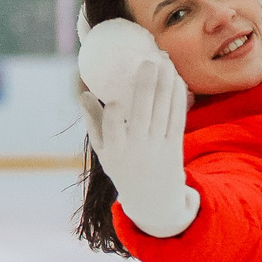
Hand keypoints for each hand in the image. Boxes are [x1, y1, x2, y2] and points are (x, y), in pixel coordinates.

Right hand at [85, 61, 198, 238]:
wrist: (154, 203)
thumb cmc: (123, 169)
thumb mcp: (103, 152)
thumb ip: (94, 123)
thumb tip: (83, 94)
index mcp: (114, 151)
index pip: (112, 128)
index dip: (113, 112)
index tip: (113, 95)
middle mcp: (136, 150)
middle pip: (142, 113)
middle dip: (147, 84)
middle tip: (149, 59)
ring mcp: (158, 149)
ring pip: (163, 111)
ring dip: (166, 83)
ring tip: (165, 60)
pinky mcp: (175, 148)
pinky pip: (177, 118)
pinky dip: (178, 97)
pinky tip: (176, 79)